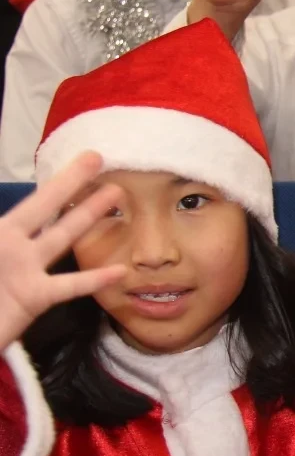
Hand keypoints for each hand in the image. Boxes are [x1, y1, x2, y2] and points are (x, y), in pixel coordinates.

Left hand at [0, 151, 127, 349]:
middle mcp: (15, 245)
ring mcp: (27, 271)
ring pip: (64, 239)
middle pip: (51, 209)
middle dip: (75, 185)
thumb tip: (33, 231)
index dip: (60, 179)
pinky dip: (94, 279)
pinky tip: (119, 271)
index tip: (87, 157)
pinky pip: (68, 286)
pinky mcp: (35, 298)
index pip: (35, 200)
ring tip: (118, 197)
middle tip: (102, 162)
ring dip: (90, 218)